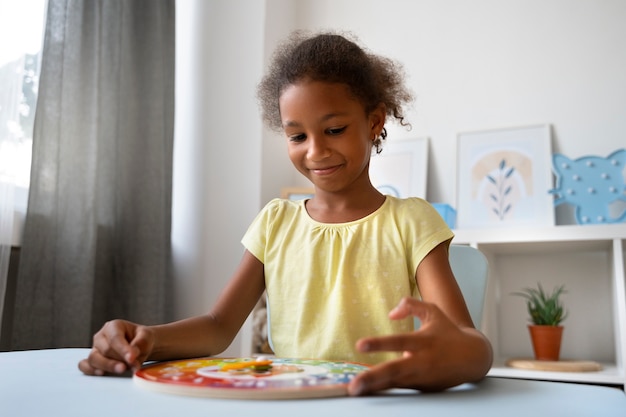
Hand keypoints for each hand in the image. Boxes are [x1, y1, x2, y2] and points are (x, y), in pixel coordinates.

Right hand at [78, 319, 154, 375]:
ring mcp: (95, 349)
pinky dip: (91, 370)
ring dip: (108, 366)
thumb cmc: (142, 339)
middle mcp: (101, 336)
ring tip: (122, 370)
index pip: (115, 338)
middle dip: (119, 359)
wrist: (141, 346)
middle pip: (105, 350)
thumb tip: (132, 355)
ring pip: (94, 359)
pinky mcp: (92, 360)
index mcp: (114, 326)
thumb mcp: (147, 337)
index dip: (123, 349)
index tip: (131, 358)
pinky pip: (84, 366)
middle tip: (133, 366)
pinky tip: (102, 373)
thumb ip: (140, 343)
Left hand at [348, 297, 491, 395]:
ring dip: (373, 389)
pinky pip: (398, 389)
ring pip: (394, 384)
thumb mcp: (433, 311)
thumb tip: (391, 314)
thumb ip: (410, 305)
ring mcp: (421, 378)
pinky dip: (382, 391)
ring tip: (353, 391)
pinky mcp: (421, 389)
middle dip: (372, 378)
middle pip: (394, 371)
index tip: (359, 345)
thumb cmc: (448, 333)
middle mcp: (422, 362)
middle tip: (354, 385)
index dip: (379, 344)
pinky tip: (366, 394)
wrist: (472, 358)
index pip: (399, 341)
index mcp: (424, 341)